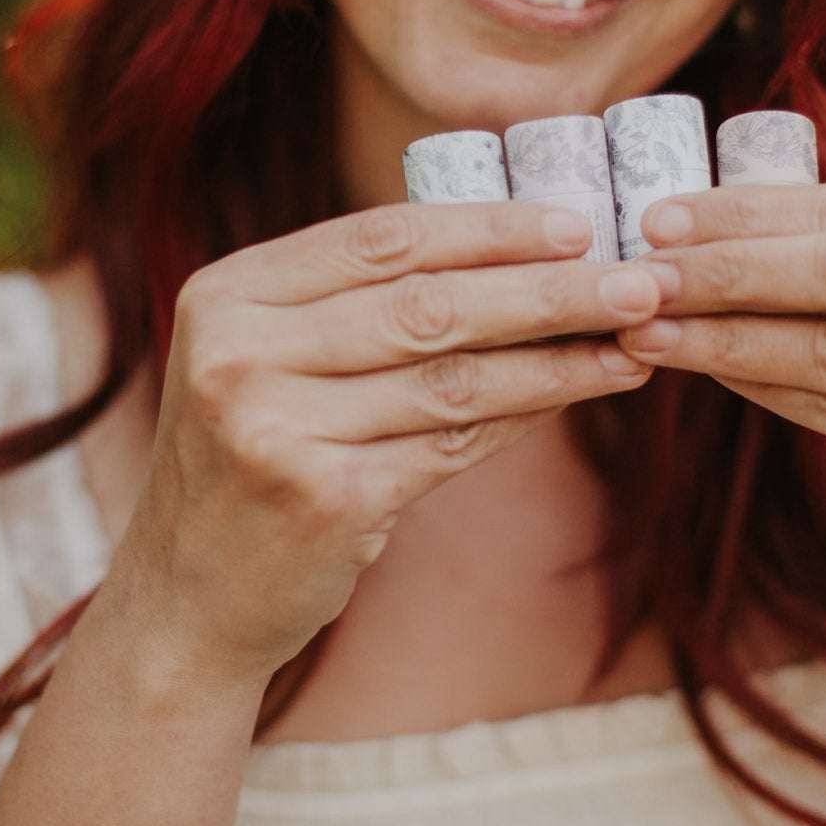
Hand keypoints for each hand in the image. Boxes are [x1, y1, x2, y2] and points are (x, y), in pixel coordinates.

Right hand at [124, 200, 660, 686]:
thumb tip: (514, 248)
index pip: (379, 239)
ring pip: (453, 378)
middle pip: (427, 304)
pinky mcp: (324, 501)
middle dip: (547, 290)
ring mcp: (276, 430)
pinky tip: (576, 395)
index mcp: (226, 295)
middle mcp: (240, 355)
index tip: (575, 225)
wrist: (186, 601)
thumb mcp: (263, 360)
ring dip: (559, 358)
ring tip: (635, 341)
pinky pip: (452, 445)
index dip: (487, 228)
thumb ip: (348, 304)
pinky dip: (524, 416)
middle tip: (639, 280)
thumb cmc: (248, 461)